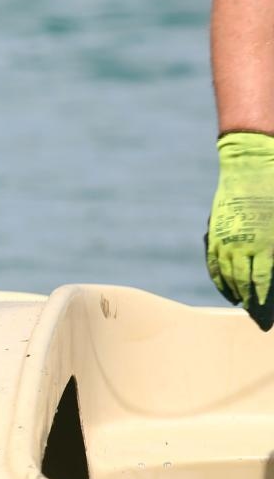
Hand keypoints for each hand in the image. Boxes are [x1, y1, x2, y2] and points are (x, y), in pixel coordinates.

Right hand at [206, 132, 273, 330]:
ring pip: (225, 273)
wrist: (252, 165)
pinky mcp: (216, 231)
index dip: (262, 297)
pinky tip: (224, 285)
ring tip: (240, 301)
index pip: (262, 279)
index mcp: (264, 242)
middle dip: (249, 299)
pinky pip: (213, 260)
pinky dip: (217, 275)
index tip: (264, 309)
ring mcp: (226, 237)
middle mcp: (242, 243)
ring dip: (233, 290)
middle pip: (243, 280)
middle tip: (254, 313)